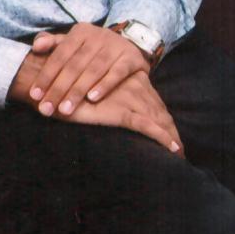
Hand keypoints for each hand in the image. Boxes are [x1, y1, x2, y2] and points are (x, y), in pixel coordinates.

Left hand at [27, 22, 150, 116]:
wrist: (130, 44)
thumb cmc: (94, 48)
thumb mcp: (74, 42)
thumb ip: (53, 44)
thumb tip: (35, 46)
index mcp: (80, 32)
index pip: (59, 55)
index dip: (46, 75)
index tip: (34, 95)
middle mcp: (98, 36)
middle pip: (74, 65)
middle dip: (58, 88)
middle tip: (47, 108)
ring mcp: (115, 46)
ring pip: (93, 70)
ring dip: (78, 91)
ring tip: (65, 109)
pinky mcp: (131, 57)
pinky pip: (116, 73)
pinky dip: (104, 86)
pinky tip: (92, 99)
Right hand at [65, 69, 183, 154]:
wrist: (53, 82)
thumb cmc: (69, 86)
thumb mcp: (89, 88)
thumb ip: (102, 93)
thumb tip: (104, 105)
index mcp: (129, 80)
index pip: (152, 100)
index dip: (162, 117)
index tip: (170, 134)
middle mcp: (134, 86)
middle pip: (159, 110)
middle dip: (170, 129)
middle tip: (180, 148)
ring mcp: (129, 98)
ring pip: (158, 119)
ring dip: (170, 136)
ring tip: (180, 153)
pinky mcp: (120, 112)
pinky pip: (147, 127)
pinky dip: (162, 138)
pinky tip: (174, 150)